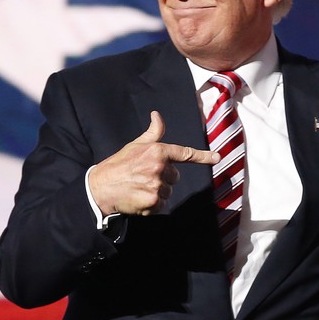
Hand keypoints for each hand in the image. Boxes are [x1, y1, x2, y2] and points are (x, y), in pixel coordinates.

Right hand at [88, 111, 218, 215]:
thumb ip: (153, 133)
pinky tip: (139, 197)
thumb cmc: (119, 164)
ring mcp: (157, 185)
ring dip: (158, 192)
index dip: (203, 156)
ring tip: (140, 187)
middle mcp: (159, 167)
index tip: (218, 157)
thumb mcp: (136, 145)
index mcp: (157, 151)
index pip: (185, 153)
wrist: (100, 188)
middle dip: (163, 178)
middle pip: (175, 177)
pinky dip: (153, 204)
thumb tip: (157, 115)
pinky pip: (162, 204)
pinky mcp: (153, 201)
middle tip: (144, 176)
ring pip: (169, 191)